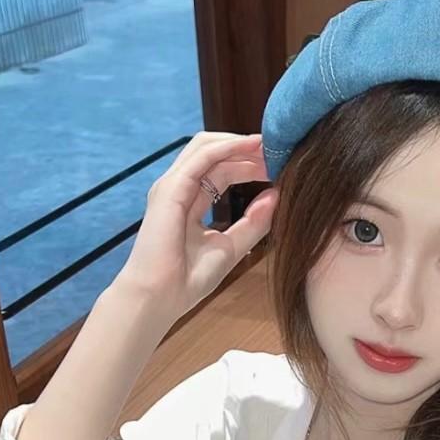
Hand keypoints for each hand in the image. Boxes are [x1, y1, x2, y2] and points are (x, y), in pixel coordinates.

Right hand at [115, 131, 278, 323]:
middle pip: (215, 153)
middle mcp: (179, 188)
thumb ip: (254, 222)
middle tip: (279, 149)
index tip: (277, 165)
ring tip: (269, 144)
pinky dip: (228, 148)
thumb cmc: (188, 280)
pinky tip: (252, 146)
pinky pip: (202, 157)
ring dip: (239, 142)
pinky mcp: (171, 188)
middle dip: (247, 148)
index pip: (220, 169)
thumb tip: (276, 196)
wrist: (160, 298)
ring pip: (206, 146)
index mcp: (190, 201)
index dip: (248, 163)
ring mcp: (172, 186)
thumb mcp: (231, 247)